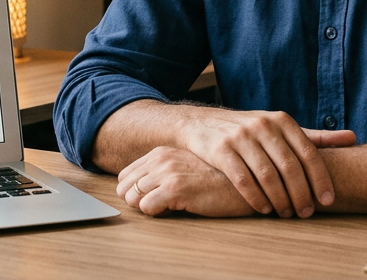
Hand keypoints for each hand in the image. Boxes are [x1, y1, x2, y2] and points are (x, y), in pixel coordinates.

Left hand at [117, 147, 255, 216]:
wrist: (243, 182)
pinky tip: (177, 209)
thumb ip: (164, 171)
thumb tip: (141, 190)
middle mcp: (161, 159)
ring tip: (169, 206)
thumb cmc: (215, 179)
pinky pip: (146, 207)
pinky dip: (156, 214)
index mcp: (161, 152)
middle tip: (158, 205)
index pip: (126, 175)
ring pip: (132, 198)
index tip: (151, 198)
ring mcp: (167, 172)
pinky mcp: (175, 188)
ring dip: (147, 208)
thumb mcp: (186, 166)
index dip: (134, 191)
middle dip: (136, 201)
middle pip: (124, 187)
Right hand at [175, 107, 355, 217]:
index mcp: (282, 120)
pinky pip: (243, 179)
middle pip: (290, 166)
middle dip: (301, 194)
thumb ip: (315, 136)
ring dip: (279, 199)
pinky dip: (255, 197)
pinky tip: (263, 209)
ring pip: (267, 175)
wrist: (202, 124)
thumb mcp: (281, 128)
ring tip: (286, 213)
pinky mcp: (221, 149)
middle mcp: (263, 125)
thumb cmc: (249, 130)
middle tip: (305, 213)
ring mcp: (241, 136)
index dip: (320, 179)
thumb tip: (352, 138)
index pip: (308, 153)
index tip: (327, 200)